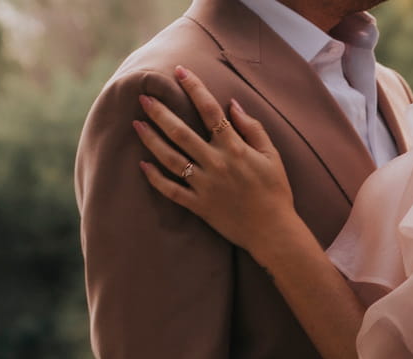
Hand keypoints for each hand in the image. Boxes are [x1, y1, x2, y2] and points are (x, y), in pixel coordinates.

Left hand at [135, 67, 296, 255]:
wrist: (274, 232)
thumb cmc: (276, 192)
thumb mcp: (272, 156)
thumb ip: (252, 128)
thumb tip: (232, 104)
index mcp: (234, 148)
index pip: (209, 110)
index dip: (193, 87)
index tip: (179, 71)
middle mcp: (216, 163)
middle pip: (181, 132)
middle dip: (160, 112)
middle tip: (143, 98)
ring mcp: (205, 186)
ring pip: (171, 159)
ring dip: (151, 140)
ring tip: (137, 125)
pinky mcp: (200, 206)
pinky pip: (172, 191)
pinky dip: (156, 179)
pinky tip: (143, 165)